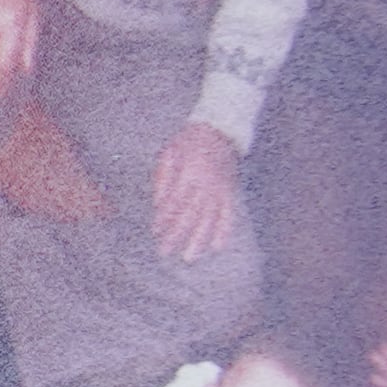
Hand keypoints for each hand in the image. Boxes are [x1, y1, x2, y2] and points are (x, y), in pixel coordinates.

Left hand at [147, 119, 244, 266]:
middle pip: (191, 214)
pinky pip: (229, 213)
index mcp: (190, 172)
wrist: (221, 129)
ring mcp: (221, 188)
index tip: (156, 232)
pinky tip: (218, 246)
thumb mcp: (169, 153)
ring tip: (190, 257)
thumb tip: (158, 205)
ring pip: (210, 218)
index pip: (175, 201)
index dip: (165, 218)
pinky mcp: (231, 191)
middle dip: (177, 234)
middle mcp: (207, 183)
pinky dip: (224, 230)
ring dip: (199, 239)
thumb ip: (163, 179)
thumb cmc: (189, 141)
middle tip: (165, 252)